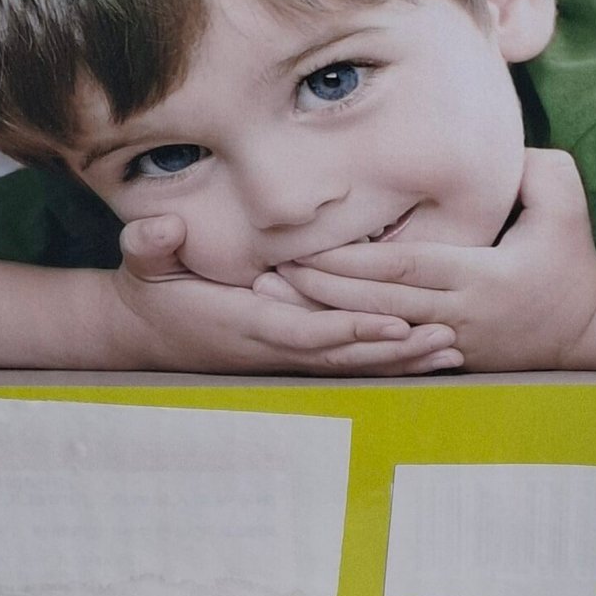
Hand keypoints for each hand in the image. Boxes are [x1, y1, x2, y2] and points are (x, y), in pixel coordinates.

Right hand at [110, 213, 461, 375]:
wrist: (146, 332)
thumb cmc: (153, 288)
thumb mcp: (143, 262)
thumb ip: (150, 243)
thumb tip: (157, 230)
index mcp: (246, 321)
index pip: (305, 330)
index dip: (349, 329)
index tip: (393, 322)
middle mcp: (274, 346)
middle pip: (344, 356)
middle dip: (396, 350)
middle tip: (447, 337)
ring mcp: (286, 356)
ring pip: (353, 366)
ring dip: (402, 361)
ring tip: (453, 351)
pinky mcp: (294, 356)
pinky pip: (347, 364)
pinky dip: (387, 362)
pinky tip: (425, 356)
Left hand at [262, 148, 595, 372]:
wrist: (589, 330)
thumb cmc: (572, 258)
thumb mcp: (567, 203)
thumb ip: (536, 169)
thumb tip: (501, 147)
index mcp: (483, 277)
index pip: (405, 267)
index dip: (353, 259)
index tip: (307, 246)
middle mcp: (460, 316)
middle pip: (379, 303)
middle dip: (321, 289)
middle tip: (269, 271)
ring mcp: (451, 342)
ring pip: (377, 331)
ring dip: (325, 315)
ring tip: (275, 296)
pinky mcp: (446, 356)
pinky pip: (389, 348)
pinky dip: (349, 336)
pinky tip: (311, 323)